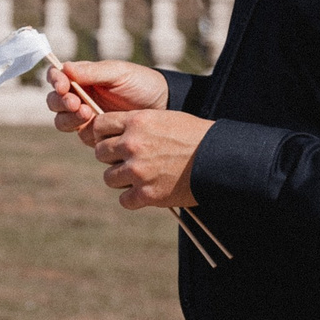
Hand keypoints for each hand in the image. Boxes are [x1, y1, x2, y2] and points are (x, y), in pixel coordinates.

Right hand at [46, 59, 168, 136]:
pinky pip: (81, 135)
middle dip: (60, 103)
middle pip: (54, 101)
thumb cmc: (142, 84)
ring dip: (69, 118)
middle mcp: (80, 97)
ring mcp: (86, 117)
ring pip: (62, 120)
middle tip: (76, 104)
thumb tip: (65, 68)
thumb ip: (92, 72)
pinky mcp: (97, 134)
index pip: (57, 77)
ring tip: (88, 114)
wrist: (165, 106)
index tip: (64, 86)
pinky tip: (99, 127)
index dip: (55, 81)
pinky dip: (85, 131)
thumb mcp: (119, 73)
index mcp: (82, 78)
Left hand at [86, 108, 209, 209]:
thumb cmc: (195, 137)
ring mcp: (139, 170)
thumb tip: (113, 132)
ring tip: (139, 177)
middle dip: (112, 157)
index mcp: (137, 121)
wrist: (220, 160)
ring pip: (109, 177)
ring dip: (121, 179)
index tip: (112, 140)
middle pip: (100, 153)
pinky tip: (146, 192)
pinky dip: (133, 199)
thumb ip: (136, 125)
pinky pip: (124, 200)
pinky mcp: (147, 193)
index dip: (104, 134)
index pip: (99, 126)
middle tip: (128, 160)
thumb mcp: (164, 119)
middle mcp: (133, 144)